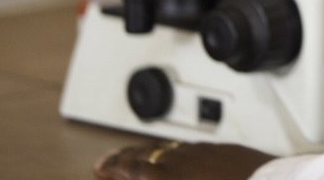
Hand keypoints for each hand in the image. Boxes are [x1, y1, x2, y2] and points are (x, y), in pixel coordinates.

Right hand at [93, 140, 274, 179]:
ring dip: (146, 152)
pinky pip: (189, 146)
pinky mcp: (222, 150)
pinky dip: (173, 150)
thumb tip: (143, 173)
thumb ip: (157, 176)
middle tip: (107, 161)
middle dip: (123, 157)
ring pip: (166, 148)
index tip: (102, 169)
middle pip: (145, 154)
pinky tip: (174, 153)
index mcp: (167, 176)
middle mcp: (182, 161)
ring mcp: (202, 152)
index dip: (115, 169)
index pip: (133, 169)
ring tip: (134, 156)